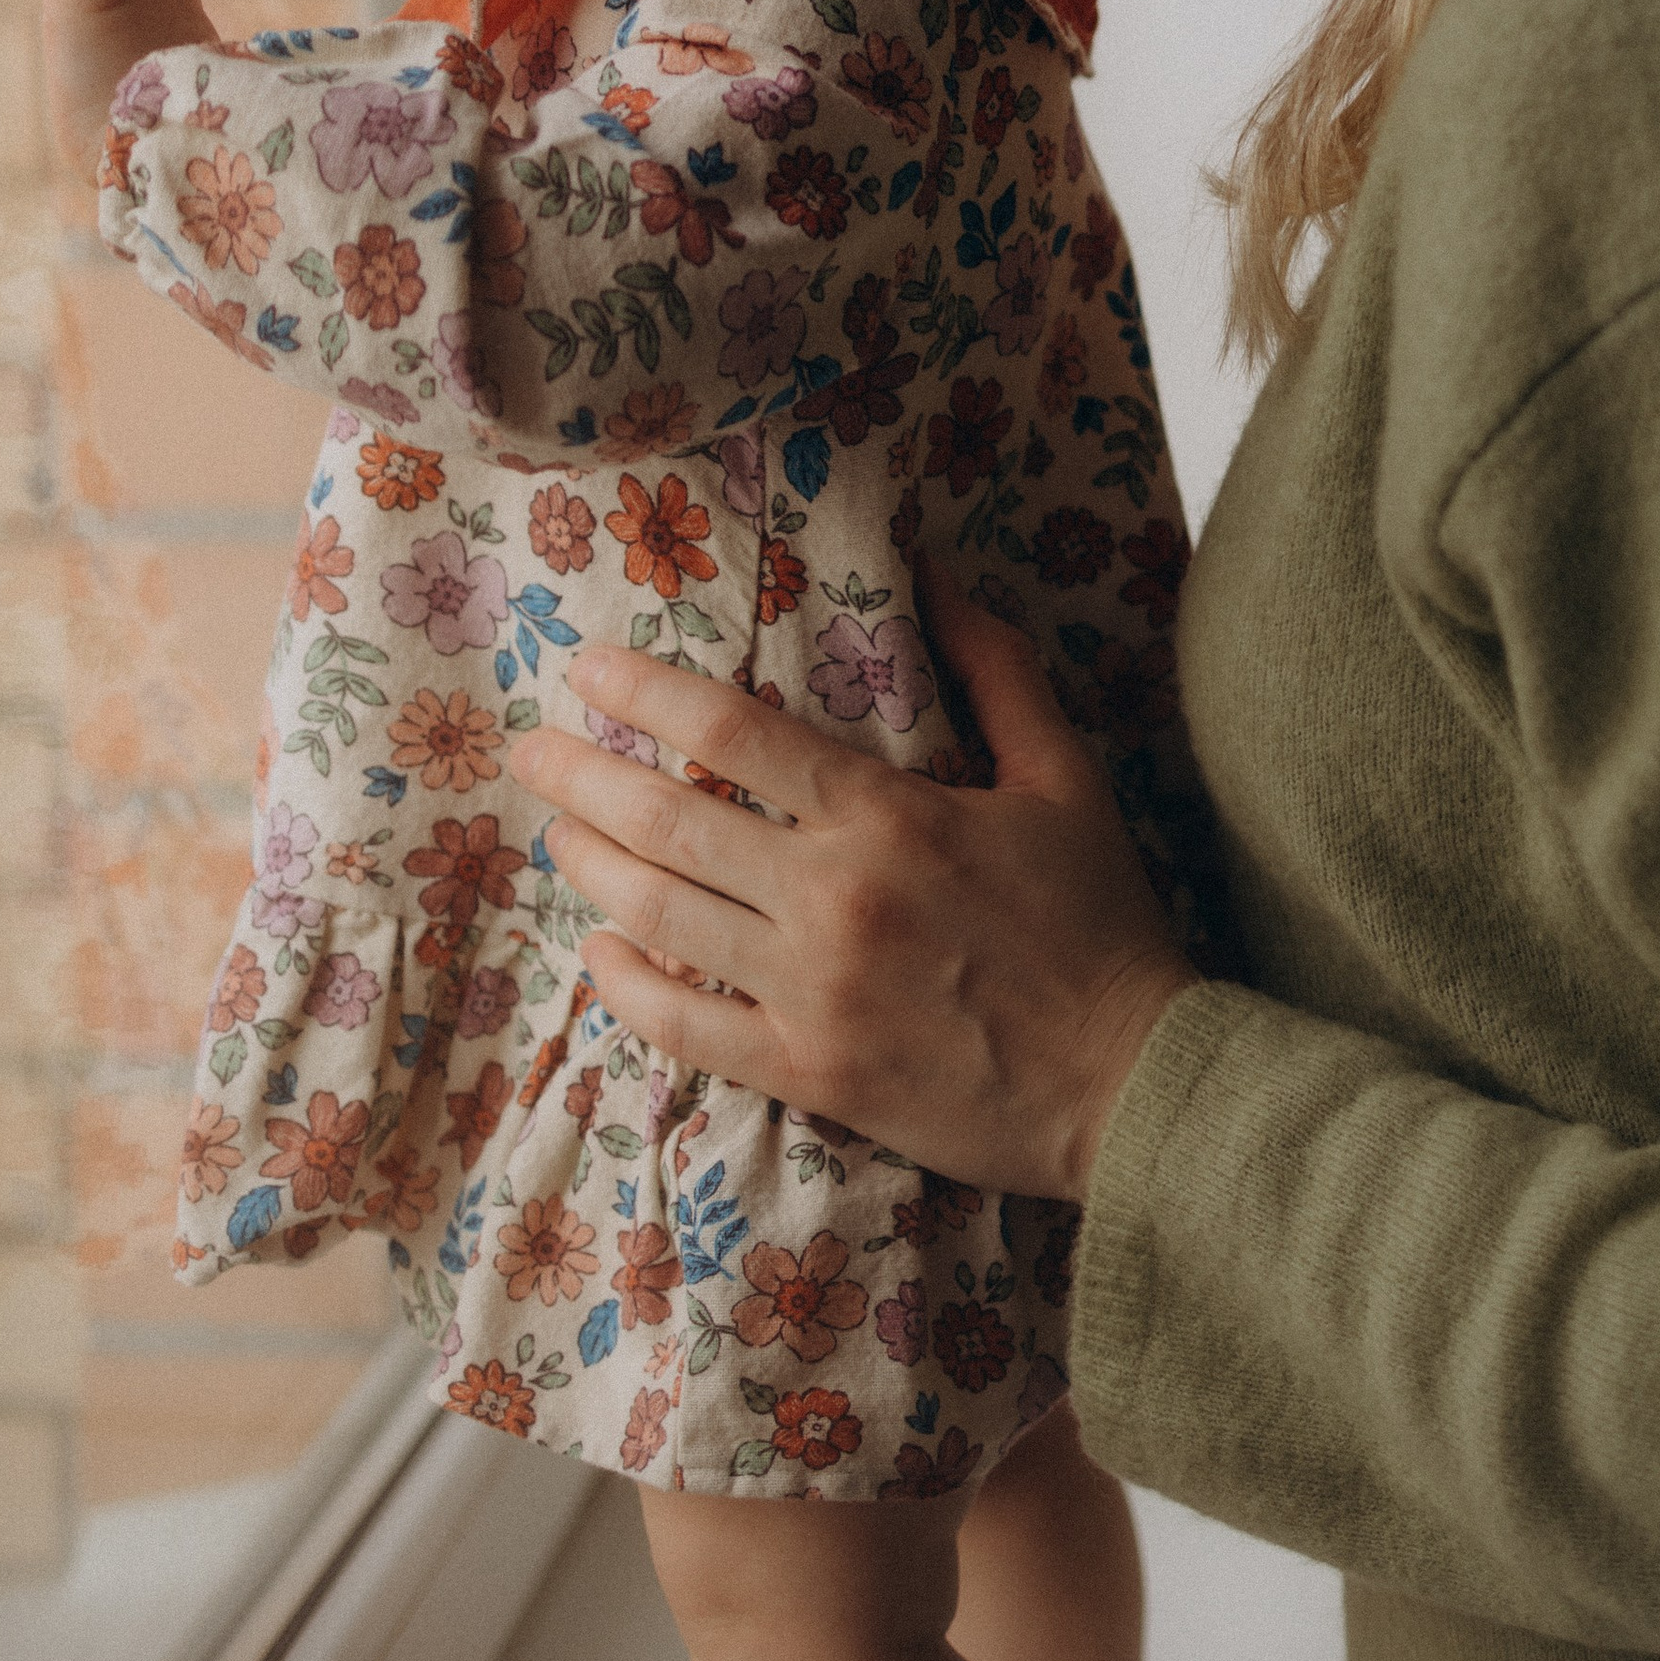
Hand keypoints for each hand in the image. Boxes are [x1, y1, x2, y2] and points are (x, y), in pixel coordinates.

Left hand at [509, 562, 1197, 1200]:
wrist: (1130, 1081)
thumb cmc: (1102, 923)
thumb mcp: (1066, 778)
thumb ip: (999, 672)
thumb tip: (938, 580)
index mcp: (887, 816)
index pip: (732, 732)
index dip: (644, 691)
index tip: (585, 668)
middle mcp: (830, 898)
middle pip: (668, 819)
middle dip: (581, 776)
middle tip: (529, 751)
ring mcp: (809, 991)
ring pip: (662, 915)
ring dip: (593, 866)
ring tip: (555, 836)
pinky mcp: (807, 1071)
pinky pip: (685, 1026)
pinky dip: (628, 987)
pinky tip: (599, 953)